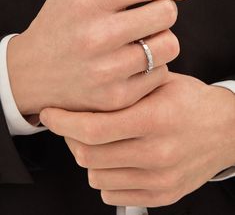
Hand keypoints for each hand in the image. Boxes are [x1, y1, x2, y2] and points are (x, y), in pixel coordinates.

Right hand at [7, 0, 189, 115]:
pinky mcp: (115, 97)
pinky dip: (153, 65)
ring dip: (163, 39)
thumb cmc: (58, 23)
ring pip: (169, 46)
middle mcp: (97, 36)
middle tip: (151, 15)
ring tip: (142, 39)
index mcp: (88, 0)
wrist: (33, 71)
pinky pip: (160, 74)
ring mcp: (107, 71)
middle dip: (166, 10)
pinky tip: (134, 62)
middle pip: (167, 13)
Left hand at [40, 72, 234, 206]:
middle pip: (88, 155)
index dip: (63, 122)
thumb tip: (85, 92)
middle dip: (70, 138)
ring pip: (96, 176)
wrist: (225, 129)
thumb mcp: (162, 82)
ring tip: (98, 140)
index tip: (51, 114)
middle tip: (72, 123)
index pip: (94, 128)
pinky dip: (104, 176)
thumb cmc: (192, 102)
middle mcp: (157, 152)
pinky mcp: (163, 194)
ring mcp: (160, 178)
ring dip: (88, 157)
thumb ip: (126, 89)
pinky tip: (114, 158)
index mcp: (155, 118)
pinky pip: (112, 193)